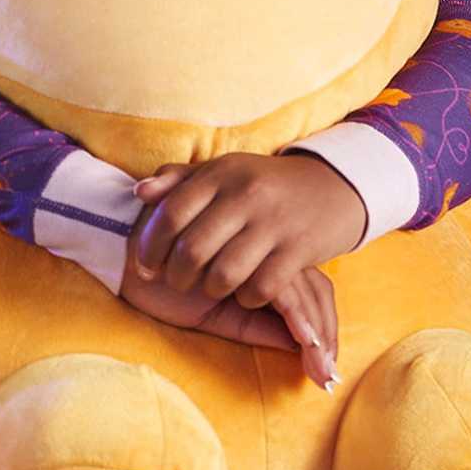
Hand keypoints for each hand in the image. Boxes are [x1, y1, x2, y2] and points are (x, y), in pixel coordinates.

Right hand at [118, 204, 337, 388]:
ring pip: (305, 290)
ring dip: (319, 333)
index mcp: (260, 258)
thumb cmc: (163, 278)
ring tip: (323, 369)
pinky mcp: (242, 255)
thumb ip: (251, 324)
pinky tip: (307, 345)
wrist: (124, 252)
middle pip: (317, 288)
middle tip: (329, 375)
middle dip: (329, 333)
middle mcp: (264, 250)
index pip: (308, 288)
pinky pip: (280, 291)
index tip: (326, 365)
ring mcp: (255, 249)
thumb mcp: (213, 312)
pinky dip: (298, 321)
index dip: (322, 325)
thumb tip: (294, 345)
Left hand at [130, 152, 365, 308]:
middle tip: (177, 283)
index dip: (151, 245)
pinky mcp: (300, 248)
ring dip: (210, 289)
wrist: (330, 187)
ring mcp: (274, 221)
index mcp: (221, 173)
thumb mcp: (222, 172)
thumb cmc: (262, 183)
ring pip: (224, 275)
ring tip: (209, 288)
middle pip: (193, 250)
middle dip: (176, 276)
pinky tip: (244, 292)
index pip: (171, 213)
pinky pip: (261, 287)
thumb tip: (139, 192)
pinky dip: (246, 297)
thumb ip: (178, 180)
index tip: (145, 264)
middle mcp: (246, 194)